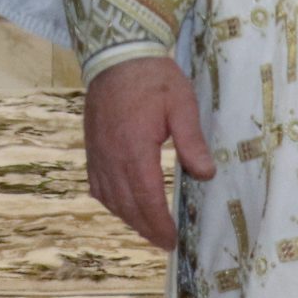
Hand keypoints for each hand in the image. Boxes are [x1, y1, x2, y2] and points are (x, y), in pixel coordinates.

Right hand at [82, 55, 213, 248]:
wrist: (117, 54)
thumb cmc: (153, 78)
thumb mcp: (181, 104)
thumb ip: (192, 141)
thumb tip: (206, 174)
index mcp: (135, 150)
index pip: (147, 199)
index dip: (159, 224)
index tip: (172, 240)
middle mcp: (112, 157)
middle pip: (128, 206)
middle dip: (146, 228)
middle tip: (164, 242)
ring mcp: (98, 154)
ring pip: (110, 199)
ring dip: (129, 218)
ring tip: (148, 228)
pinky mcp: (91, 147)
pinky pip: (96, 185)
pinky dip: (110, 201)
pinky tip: (121, 204)